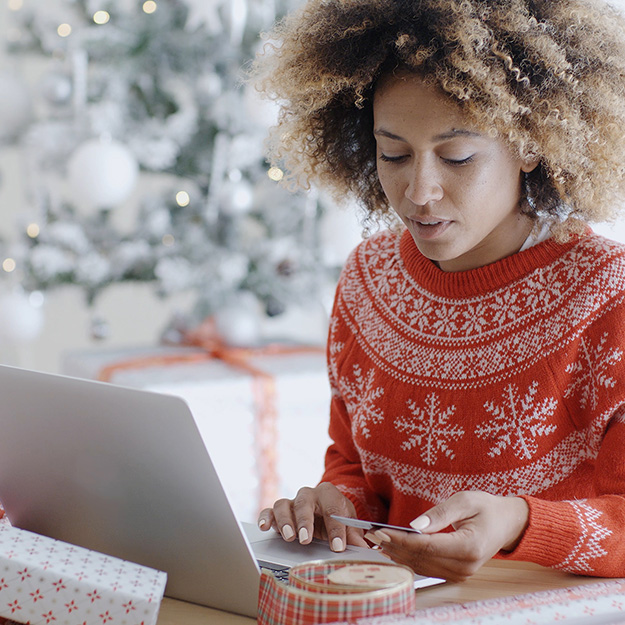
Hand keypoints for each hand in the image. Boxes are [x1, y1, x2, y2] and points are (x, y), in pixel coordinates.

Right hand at [257, 482, 368, 550]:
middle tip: (306, 539)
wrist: (325, 510)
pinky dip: (265, 517)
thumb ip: (354, 535)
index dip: (336, 528)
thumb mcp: (349, 523)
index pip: (332, 507)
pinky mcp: (278, 512)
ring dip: (285, 521)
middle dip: (304, 521)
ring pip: (284, 505)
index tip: (338, 547)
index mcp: (329, 494)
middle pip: (304, 502)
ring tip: (289, 537)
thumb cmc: (337, 516)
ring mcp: (292, 502)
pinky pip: (269, 511)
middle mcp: (308, 495)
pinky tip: (265, 527)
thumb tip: (364, 549)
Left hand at [367, 491, 528, 581]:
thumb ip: (439, 513)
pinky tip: (393, 549)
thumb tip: (414, 524)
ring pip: (421, 567)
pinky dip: (408, 559)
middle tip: (371, 534)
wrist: (507, 524)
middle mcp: (465, 566)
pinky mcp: (456, 574)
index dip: (400, 539)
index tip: (380, 531)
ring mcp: (461, 574)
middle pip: (420, 559)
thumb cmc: (486, 508)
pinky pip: (427, 568)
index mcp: (468, 547)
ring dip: (398, 554)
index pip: (426, 546)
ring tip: (376, 541)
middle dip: (393, 546)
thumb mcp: (465, 501)